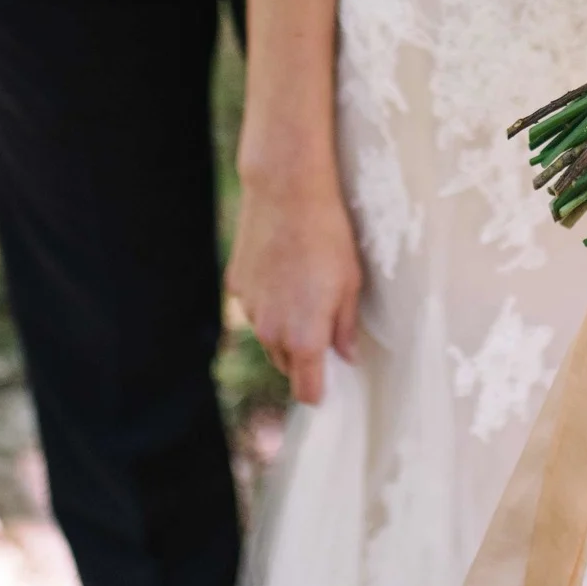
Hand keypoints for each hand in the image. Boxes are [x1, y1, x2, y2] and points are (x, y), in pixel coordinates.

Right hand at [225, 158, 361, 405]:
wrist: (287, 193)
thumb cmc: (328, 237)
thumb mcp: (350, 283)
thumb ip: (345, 327)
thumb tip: (346, 355)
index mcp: (305, 339)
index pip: (307, 391)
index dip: (320, 390)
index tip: (330, 381)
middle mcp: (272, 333)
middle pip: (287, 365)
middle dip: (304, 356)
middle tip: (324, 323)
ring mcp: (249, 310)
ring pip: (269, 337)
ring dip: (284, 327)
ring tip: (304, 290)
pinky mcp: (236, 287)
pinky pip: (254, 308)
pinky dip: (267, 301)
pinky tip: (283, 270)